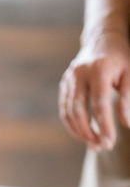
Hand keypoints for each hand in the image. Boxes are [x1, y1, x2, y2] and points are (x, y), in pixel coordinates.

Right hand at [59, 31, 129, 149]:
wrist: (102, 39)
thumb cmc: (120, 59)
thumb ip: (127, 99)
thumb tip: (126, 124)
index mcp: (98, 69)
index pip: (99, 103)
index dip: (104, 125)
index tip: (110, 143)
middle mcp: (79, 74)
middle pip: (79, 110)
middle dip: (89, 132)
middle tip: (102, 147)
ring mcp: (68, 80)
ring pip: (69, 113)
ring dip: (80, 133)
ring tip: (95, 145)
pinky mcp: (63, 86)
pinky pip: (64, 111)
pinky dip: (73, 126)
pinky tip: (84, 136)